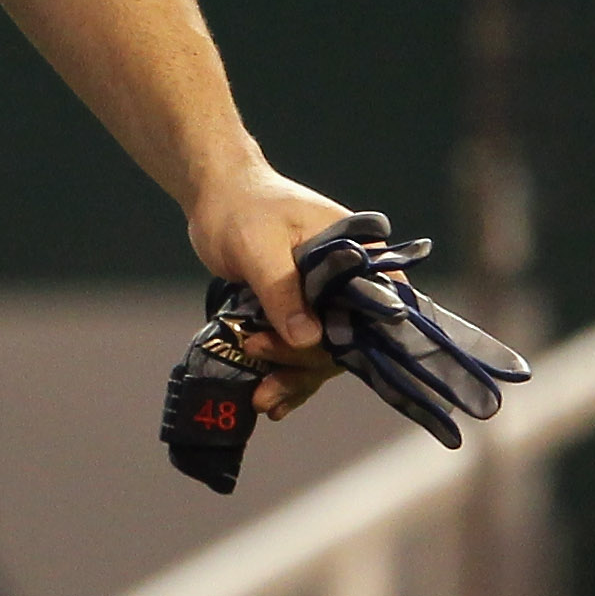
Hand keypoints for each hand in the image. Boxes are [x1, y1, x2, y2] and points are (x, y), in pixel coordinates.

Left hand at [189, 165, 351, 416]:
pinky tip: (269, 399)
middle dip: (306, 360)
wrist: (214, 196)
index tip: (328, 360)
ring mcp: (325, 301)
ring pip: (322, 352)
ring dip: (293, 377)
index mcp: (360, 257)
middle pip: (348, 339)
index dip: (363, 342)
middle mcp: (351, 284)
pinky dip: (285, 375)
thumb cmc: (241, 208)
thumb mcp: (259, 245)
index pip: (380, 310)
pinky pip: (300, 352)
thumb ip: (283, 290)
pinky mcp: (298, 314)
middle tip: (261, 355)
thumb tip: (308, 341)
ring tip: (262, 398)